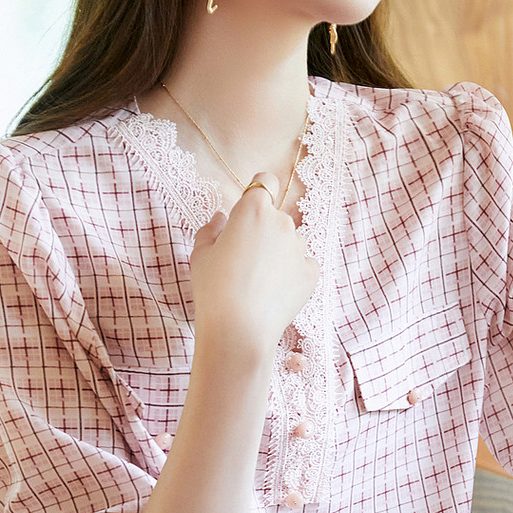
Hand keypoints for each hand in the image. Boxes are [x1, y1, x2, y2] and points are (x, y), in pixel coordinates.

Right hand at [189, 171, 319, 357]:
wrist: (238, 331)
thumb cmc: (214, 290)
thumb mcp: (200, 255)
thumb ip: (211, 229)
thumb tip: (222, 219)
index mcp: (253, 210)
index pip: (265, 181)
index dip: (258, 193)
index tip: (250, 210)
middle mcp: (282, 222)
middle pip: (276, 217)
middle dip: (264, 232)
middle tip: (244, 261)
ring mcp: (300, 247)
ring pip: (291, 242)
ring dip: (279, 253)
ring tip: (259, 282)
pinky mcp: (311, 272)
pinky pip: (303, 264)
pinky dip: (293, 274)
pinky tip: (275, 292)